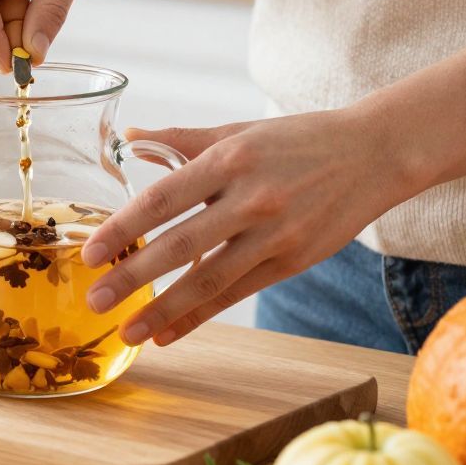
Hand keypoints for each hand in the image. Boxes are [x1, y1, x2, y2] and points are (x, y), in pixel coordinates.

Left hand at [82, 108, 417, 346]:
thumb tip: (128, 137)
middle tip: (94, 298)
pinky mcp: (293, 260)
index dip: (124, 227)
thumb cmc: (297, 140)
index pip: (163, 198)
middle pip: (181, 244)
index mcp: (229, 159)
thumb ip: (180, 139)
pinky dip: (200, 316)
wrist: (374, 154)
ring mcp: (275, 233)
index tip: (90, 252)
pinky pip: (237, 293)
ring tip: (128, 331)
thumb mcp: (238, 130)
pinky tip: (169, 333)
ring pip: (210, 279)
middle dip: (133, 276)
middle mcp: (251, 198)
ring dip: (164, 310)